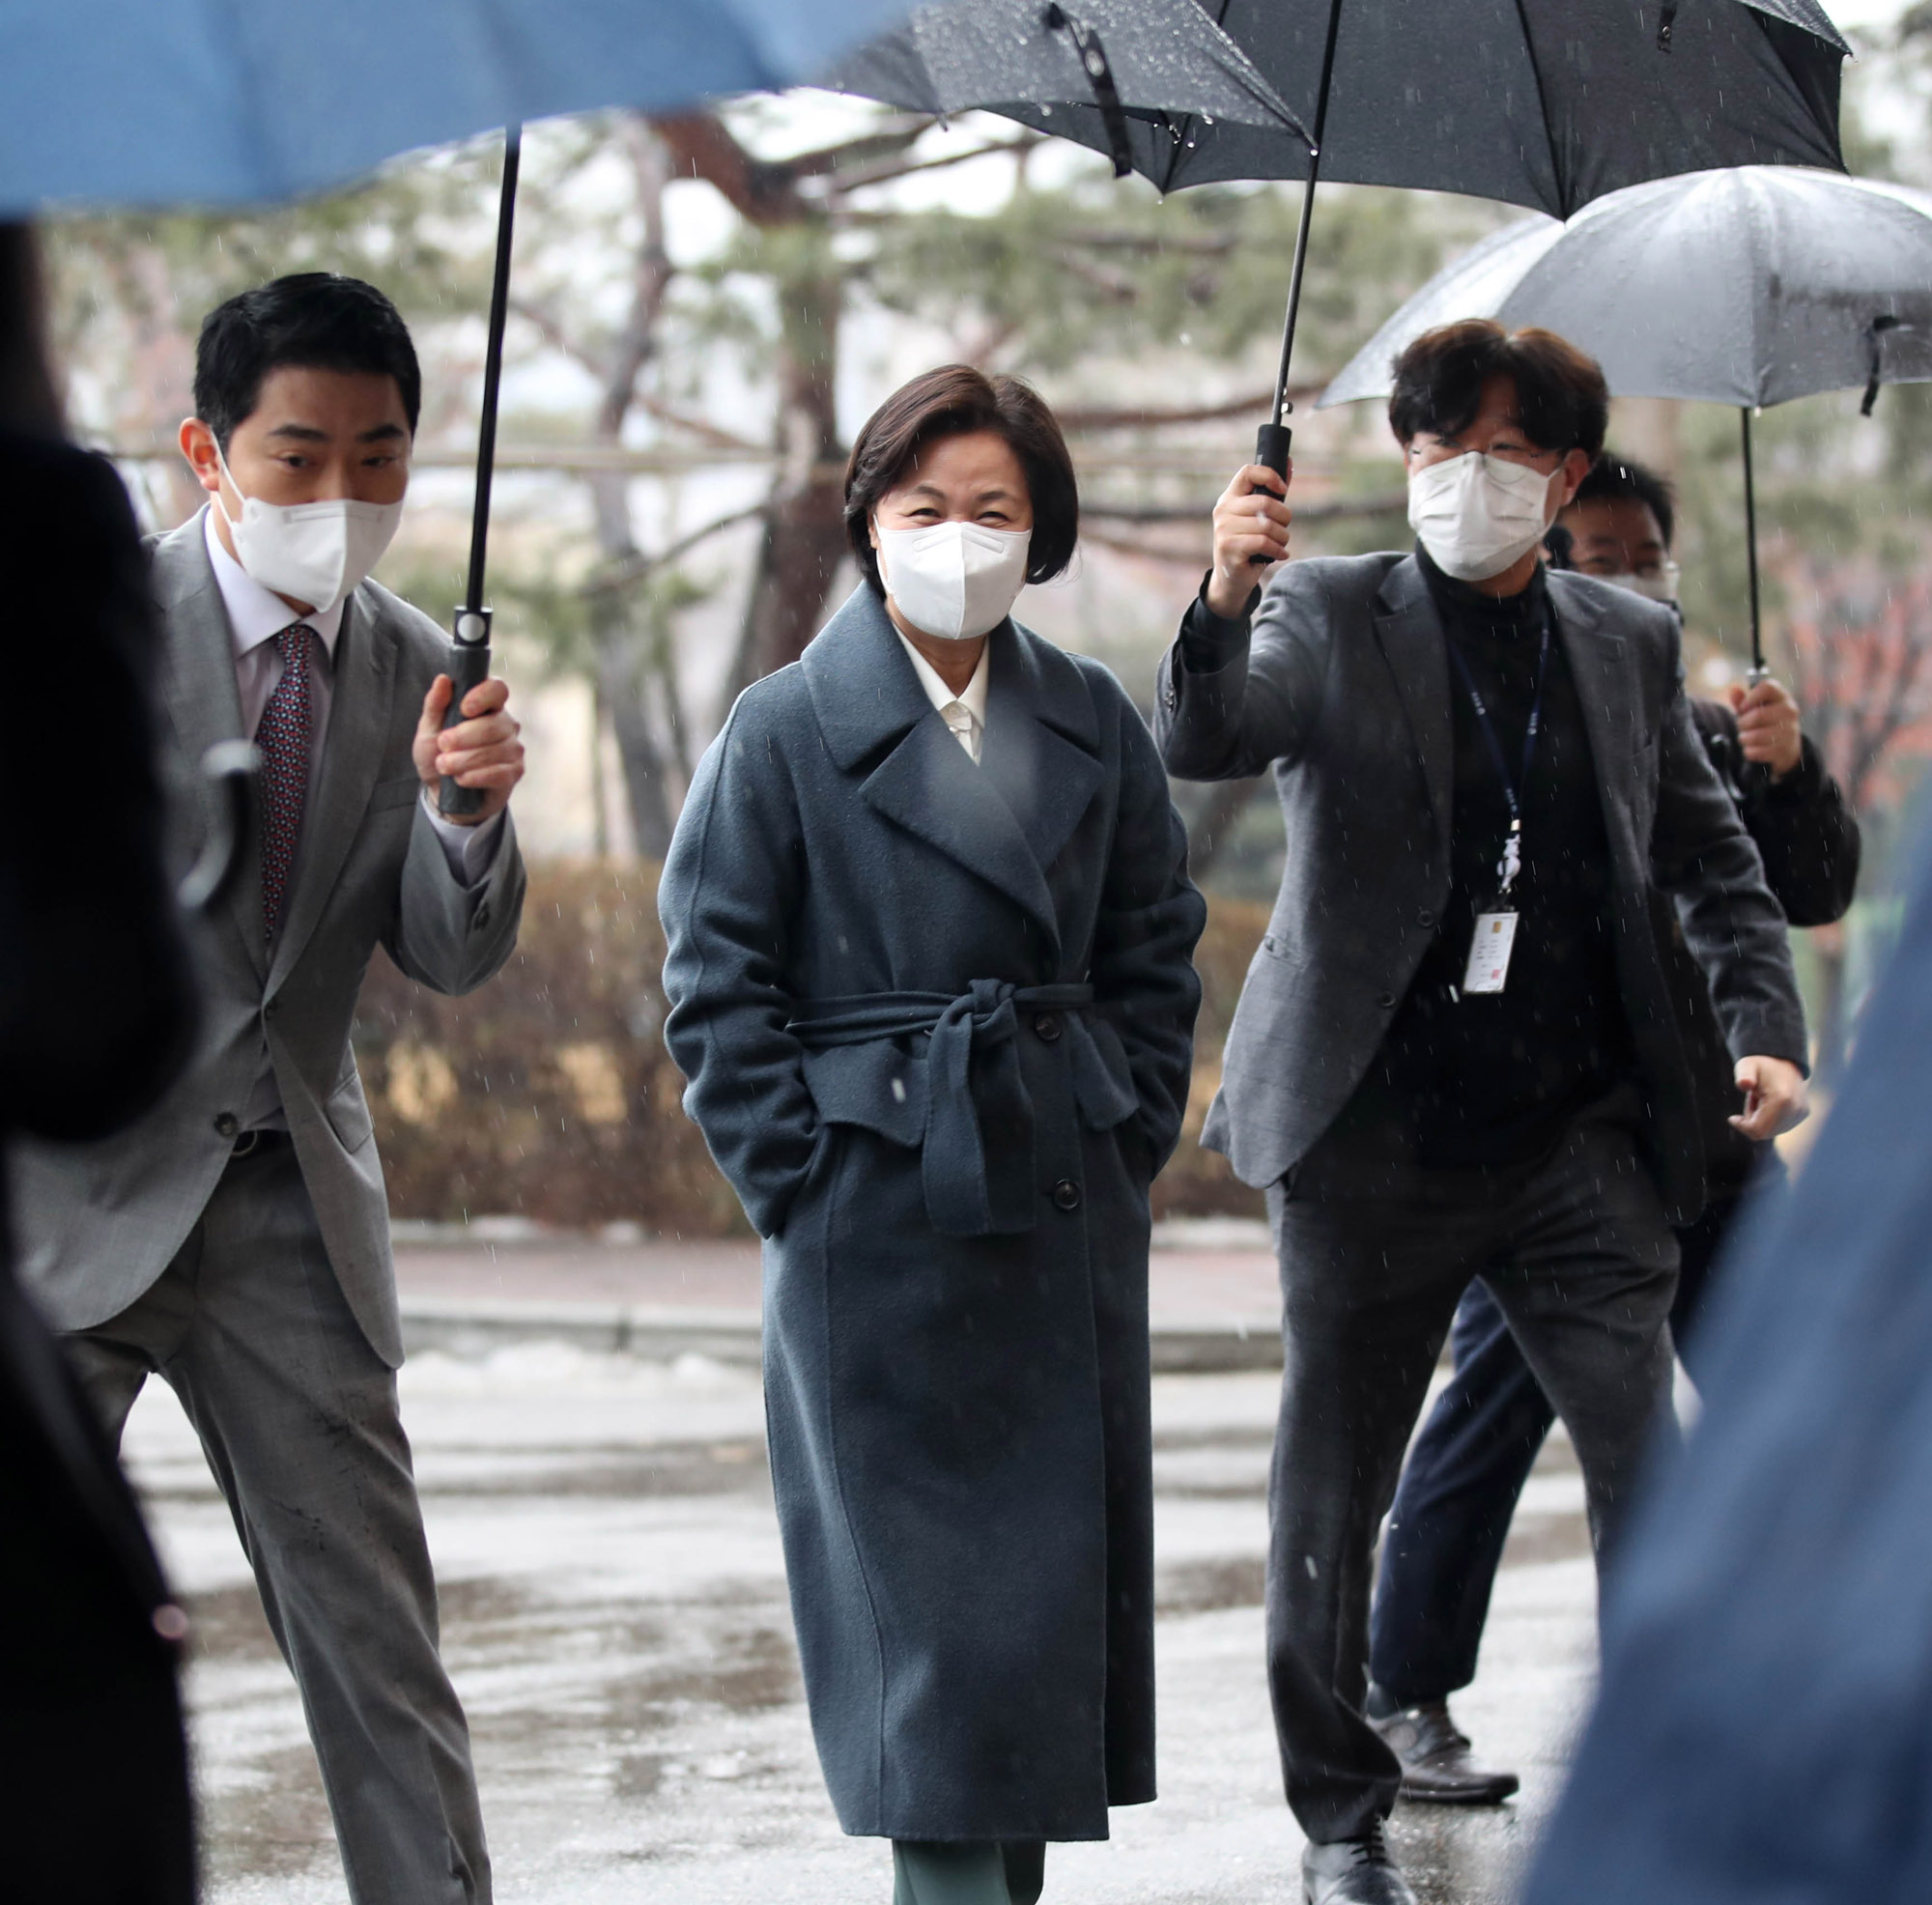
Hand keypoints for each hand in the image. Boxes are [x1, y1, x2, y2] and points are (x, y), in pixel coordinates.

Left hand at [414, 675, 524, 824]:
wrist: (445, 793)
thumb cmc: (439, 756)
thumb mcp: (428, 730)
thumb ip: (434, 705)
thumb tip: (443, 679)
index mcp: (487, 707)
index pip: (497, 689)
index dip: (483, 696)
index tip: (464, 709)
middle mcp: (505, 724)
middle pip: (493, 725)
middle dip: (462, 737)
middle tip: (442, 746)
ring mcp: (513, 748)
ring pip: (494, 750)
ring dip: (463, 760)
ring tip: (445, 767)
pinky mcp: (515, 772)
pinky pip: (499, 772)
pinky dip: (475, 776)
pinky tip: (461, 779)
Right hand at [1205, 462, 1290, 619]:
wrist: (1232, 579)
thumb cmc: (1249, 544)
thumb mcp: (1260, 516)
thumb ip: (1273, 492)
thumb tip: (1289, 462)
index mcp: (1229, 498)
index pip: (1247, 472)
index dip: (1269, 475)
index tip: (1282, 489)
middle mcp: (1223, 511)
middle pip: (1264, 502)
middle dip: (1284, 517)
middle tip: (1284, 528)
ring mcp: (1223, 529)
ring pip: (1267, 525)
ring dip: (1283, 537)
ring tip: (1281, 544)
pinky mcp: (1229, 548)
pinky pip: (1263, 542)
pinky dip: (1278, 550)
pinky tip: (1280, 554)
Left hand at [1727, 677, 1802, 778]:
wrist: (1787, 745)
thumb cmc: (1766, 721)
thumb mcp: (1755, 709)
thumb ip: (1742, 700)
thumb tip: (1733, 689)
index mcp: (1782, 696)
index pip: (1768, 687)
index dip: (1751, 696)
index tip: (1743, 707)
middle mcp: (1789, 711)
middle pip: (1758, 715)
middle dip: (1743, 722)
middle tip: (1742, 726)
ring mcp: (1789, 731)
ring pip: (1756, 736)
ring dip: (1744, 738)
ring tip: (1745, 737)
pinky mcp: (1784, 750)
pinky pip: (1756, 752)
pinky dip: (1748, 751)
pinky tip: (1751, 748)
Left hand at [1730, 1054, 1808, 1141]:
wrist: (1783, 1062)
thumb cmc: (1760, 1065)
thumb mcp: (1746, 1065)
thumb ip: (1743, 1075)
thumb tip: (1744, 1084)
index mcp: (1782, 1099)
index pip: (1758, 1129)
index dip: (1742, 1126)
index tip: (1732, 1118)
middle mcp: (1795, 1109)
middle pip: (1764, 1133)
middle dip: (1751, 1122)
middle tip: (1751, 1102)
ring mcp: (1801, 1113)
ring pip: (1771, 1131)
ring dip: (1760, 1120)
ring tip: (1760, 1100)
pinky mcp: (1802, 1114)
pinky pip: (1780, 1127)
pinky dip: (1769, 1120)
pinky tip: (1769, 1104)